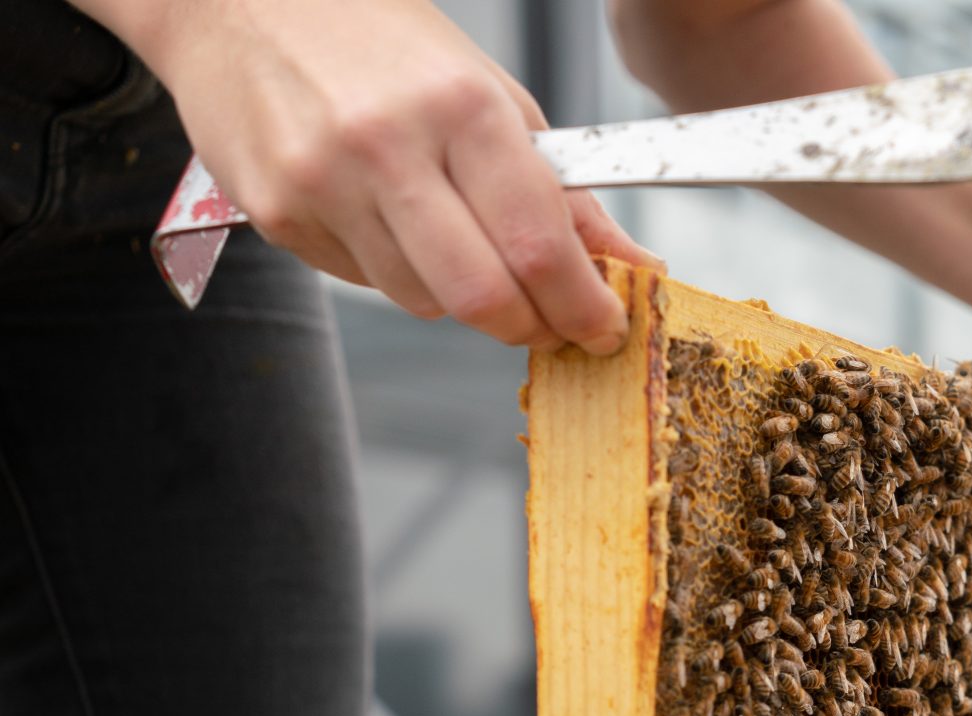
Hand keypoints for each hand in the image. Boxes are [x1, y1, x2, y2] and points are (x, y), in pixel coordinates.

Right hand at [134, 0, 656, 351]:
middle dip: (530, 328)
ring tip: (456, 242)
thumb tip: (633, 268)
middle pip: (482, 297)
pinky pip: (364, 283)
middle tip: (548, 325)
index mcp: (461, 106)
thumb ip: (563, 192)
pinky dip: (396, 272)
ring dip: (460, 298)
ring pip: (422, 302)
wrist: (239, 1)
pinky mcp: (276, 212)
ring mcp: (323, 182)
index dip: (581, 306)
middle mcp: (387, 145)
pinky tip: (385, 217)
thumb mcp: (489, 94)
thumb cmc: (380, 43)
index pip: (538, 243)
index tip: (602, 328)